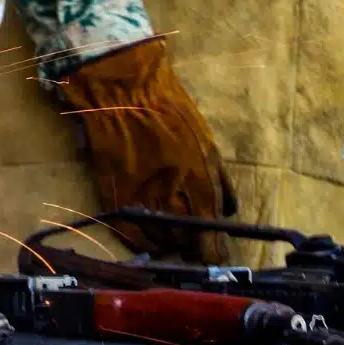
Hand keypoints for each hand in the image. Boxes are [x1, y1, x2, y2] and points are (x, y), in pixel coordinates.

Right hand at [58, 36, 236, 257]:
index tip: (213, 254)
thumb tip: (229, 212)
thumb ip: (221, 184)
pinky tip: (146, 237)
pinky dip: (138, 240)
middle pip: (186, 247)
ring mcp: (141, 200)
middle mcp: (173, 200)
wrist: (124, 90)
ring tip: (170, 237)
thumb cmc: (171, 112)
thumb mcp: (208, 145)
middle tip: (193, 244)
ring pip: (159, 243)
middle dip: (192, 248)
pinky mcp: (114, 195)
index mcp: (201, 188)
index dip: (213, 253)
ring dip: (167, 244)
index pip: (211, 243)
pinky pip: (128, 233)